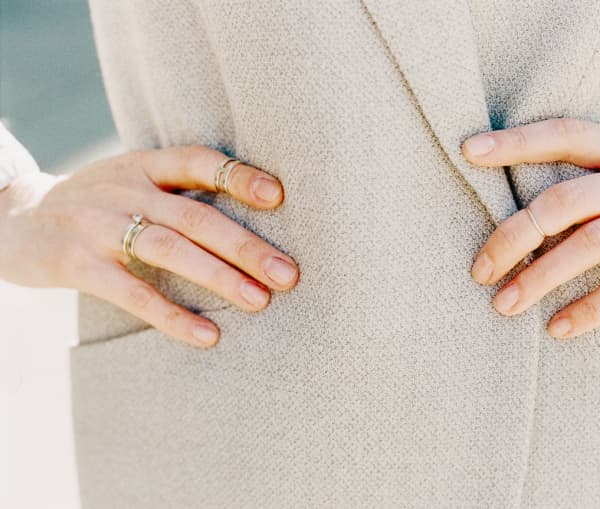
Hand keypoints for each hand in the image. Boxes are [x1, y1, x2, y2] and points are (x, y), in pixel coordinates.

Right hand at [0, 145, 299, 347]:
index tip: (280, 197)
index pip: (199, 161)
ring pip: (169, 251)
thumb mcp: (133, 182)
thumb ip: (182, 193)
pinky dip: (172, 315)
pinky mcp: (77, 263)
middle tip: (289, 274)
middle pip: (196, 217)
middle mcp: (125, 189)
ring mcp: (99, 225)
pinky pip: (132, 293)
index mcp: (145, 165)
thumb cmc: (99, 204)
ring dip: (220, 277)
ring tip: (260, 301)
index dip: (239, 177)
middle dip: (247, 247)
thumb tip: (259, 219)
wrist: (14, 218)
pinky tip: (208, 335)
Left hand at [461, 118, 599, 338]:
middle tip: (479, 270)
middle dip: (513, 235)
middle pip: (566, 199)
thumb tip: (517, 215)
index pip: (565, 133)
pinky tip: (559, 328)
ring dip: (540, 277)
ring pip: (592, 243)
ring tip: (504, 305)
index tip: (468, 152)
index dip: (516, 141)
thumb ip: (593, 185)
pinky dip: (590, 308)